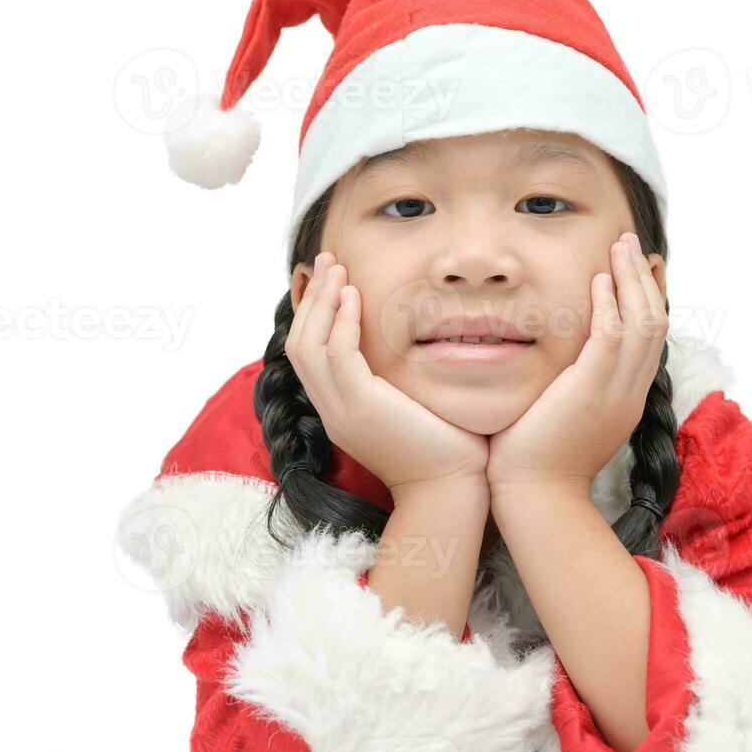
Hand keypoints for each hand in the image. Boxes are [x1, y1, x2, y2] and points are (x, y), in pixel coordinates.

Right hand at [285, 252, 489, 496]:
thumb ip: (400, 377)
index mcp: (340, 411)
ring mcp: (340, 411)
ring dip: (321, 302)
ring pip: (308, 345)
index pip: (309, 355)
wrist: (453, 490)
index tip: (332, 281)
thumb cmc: (449, 450)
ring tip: (337, 268)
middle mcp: (332, 410)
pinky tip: (354, 296)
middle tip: (326, 260)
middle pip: (298, 345)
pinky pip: (337, 354)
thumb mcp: (413, 406)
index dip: (314, 314)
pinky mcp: (359, 407)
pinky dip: (341, 321)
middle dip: (311, 298)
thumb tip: (416, 341)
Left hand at [486, 232, 668, 501]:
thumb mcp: (559, 417)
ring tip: (620, 247)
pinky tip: (599, 281)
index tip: (641, 271)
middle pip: (654, 324)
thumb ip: (564, 387)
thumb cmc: (532, 463)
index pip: (647, 341)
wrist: (534, 498)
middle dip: (645, 281)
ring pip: (641, 323)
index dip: (648, 301)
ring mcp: (615, 392)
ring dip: (631, 281)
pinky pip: (610, 337)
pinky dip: (609, 305)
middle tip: (633, 246)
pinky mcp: (591, 390)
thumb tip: (549, 366)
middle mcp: (628, 393)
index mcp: (624, 399)